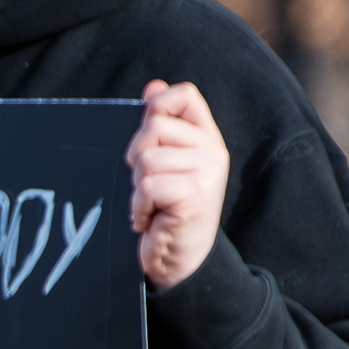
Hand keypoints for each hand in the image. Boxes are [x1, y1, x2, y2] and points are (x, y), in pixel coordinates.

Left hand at [127, 80, 229, 291]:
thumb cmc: (167, 211)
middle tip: (147, 186)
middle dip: (137, 158)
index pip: (185, 95)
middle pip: (153, 127)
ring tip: (151, 205)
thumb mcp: (165, 164)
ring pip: (146, 159)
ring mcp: (206, 172)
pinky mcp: (194, 195)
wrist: (181, 261)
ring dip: (137, 189)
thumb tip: (153, 86)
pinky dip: (139, 206)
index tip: (148, 134)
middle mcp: (212, 151)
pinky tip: (150, 219)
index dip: (158, 106)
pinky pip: (147, 185)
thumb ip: (161, 125)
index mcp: (206, 138)